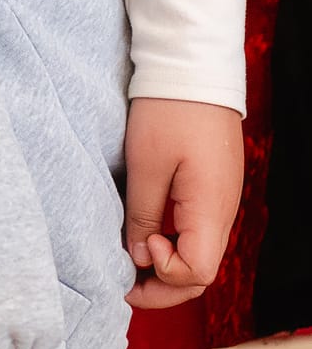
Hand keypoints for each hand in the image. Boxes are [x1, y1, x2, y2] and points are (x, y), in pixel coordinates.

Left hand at [122, 96, 242, 309]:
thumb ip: (143, 215)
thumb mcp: (146, 162)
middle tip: (125, 282)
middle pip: (202, 271)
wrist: (193, 64)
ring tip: (132, 257)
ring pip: (200, 251)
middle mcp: (224, 211)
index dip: (164, 275)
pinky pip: (199, 228)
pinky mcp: (214, 185)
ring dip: (169, 262)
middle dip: (163, 284)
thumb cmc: (168, 109)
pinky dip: (176, 239)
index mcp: (211, 210)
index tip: (136, 248)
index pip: (198, 274)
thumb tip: (138, 256)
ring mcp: (221, 198)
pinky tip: (149, 230)